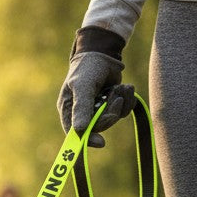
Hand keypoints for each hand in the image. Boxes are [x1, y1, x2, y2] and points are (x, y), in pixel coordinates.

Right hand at [57, 26, 126, 145]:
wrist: (104, 53)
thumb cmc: (87, 68)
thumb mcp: (83, 86)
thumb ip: (82, 108)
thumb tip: (80, 130)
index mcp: (69, 110)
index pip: (75, 133)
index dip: (87, 139)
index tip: (101, 143)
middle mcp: (82, 113)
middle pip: (98, 127)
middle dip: (110, 113)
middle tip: (116, 98)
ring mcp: (98, 110)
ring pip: (112, 120)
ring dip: (120, 104)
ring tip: (121, 88)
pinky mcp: (111, 106)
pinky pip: (122, 112)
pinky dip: (127, 101)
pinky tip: (125, 88)